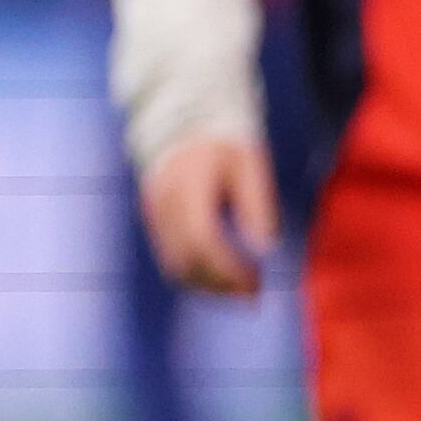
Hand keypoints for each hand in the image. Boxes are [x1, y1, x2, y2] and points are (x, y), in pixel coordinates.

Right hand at [138, 133, 279, 296]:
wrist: (185, 126)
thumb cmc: (226, 147)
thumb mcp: (251, 165)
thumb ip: (258, 204)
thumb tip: (267, 247)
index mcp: (190, 183)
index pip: (202, 237)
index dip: (227, 266)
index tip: (256, 282)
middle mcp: (165, 201)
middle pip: (186, 258)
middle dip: (221, 284)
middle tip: (253, 295)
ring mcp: (154, 213)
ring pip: (175, 265)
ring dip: (208, 286)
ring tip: (241, 292)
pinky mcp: (153, 222)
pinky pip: (171, 259)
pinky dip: (196, 276)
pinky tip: (221, 280)